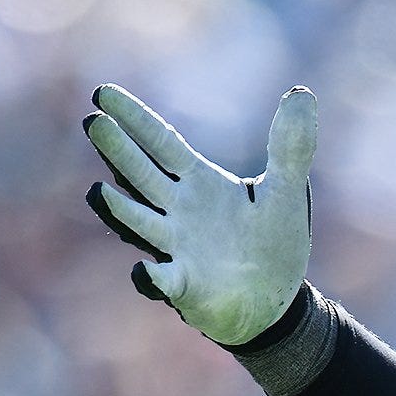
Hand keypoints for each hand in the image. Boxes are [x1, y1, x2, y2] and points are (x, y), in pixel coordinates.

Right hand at [82, 85, 316, 346]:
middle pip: (142, 175)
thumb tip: (302, 95)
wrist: (276, 302)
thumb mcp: (287, 192)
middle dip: (118, 150)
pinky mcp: (184, 286)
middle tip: (93, 122)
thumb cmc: (273, 244)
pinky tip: (146, 272)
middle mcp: (179, 211)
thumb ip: (290, 147)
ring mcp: (176, 248)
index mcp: (199, 183)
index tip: (103, 93)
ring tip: (98, 192)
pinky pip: (162, 282)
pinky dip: (151, 278)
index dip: (134, 118)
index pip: (161, 143)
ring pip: (140, 223)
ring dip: (119, 210)